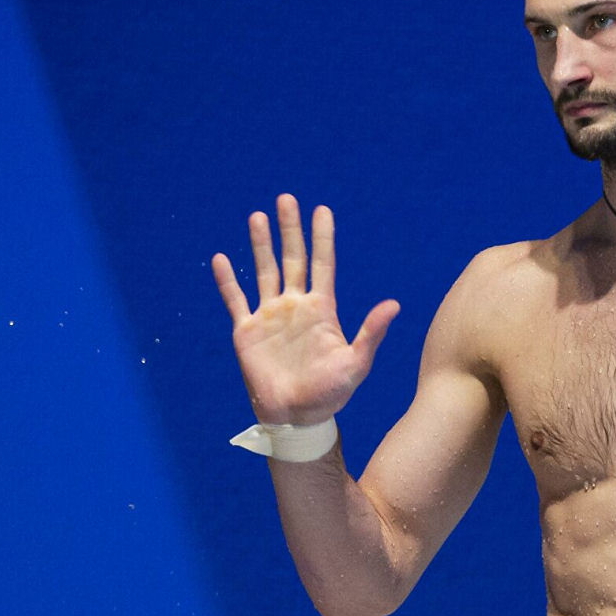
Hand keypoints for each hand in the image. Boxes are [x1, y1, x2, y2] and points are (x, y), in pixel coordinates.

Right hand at [212, 194, 399, 424]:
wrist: (297, 416)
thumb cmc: (331, 393)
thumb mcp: (357, 362)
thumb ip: (371, 332)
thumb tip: (394, 304)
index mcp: (323, 309)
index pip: (323, 264)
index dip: (322, 237)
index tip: (322, 210)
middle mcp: (296, 306)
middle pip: (293, 258)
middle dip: (290, 229)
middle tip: (287, 199)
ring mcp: (271, 317)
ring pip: (265, 271)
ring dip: (260, 244)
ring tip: (257, 216)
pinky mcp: (248, 332)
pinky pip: (236, 300)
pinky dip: (228, 280)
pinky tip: (221, 259)